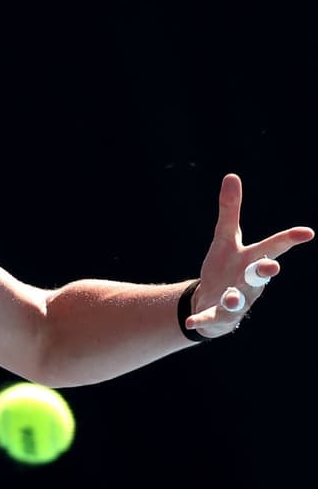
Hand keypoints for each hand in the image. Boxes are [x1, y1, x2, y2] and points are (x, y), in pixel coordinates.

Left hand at [186, 174, 313, 336]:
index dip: (290, 239)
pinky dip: (202, 319)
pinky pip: (210, 318)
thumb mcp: (225, 237)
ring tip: (229, 295)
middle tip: (271, 267)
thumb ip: (229, 211)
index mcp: (252, 259)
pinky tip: (190, 321)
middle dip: (265, 272)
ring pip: (239, 300)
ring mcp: (235, 300)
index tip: (307, 232)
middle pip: (259, 276)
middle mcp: (249, 281)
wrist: (212, 300)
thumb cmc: (226, 266)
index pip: (273, 247)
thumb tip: (231, 175)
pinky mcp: (218, 315)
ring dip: (235, 298)